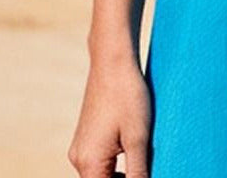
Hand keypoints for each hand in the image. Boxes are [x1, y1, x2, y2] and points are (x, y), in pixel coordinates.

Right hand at [67, 51, 152, 176]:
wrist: (113, 60)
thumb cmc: (128, 96)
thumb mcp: (138, 138)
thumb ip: (138, 173)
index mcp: (89, 163)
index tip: (144, 174)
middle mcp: (79, 158)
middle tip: (148, 167)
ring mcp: (81, 147)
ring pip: (102, 174)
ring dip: (122, 174)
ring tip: (144, 158)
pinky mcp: (87, 136)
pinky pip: (100, 160)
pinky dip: (116, 162)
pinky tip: (135, 149)